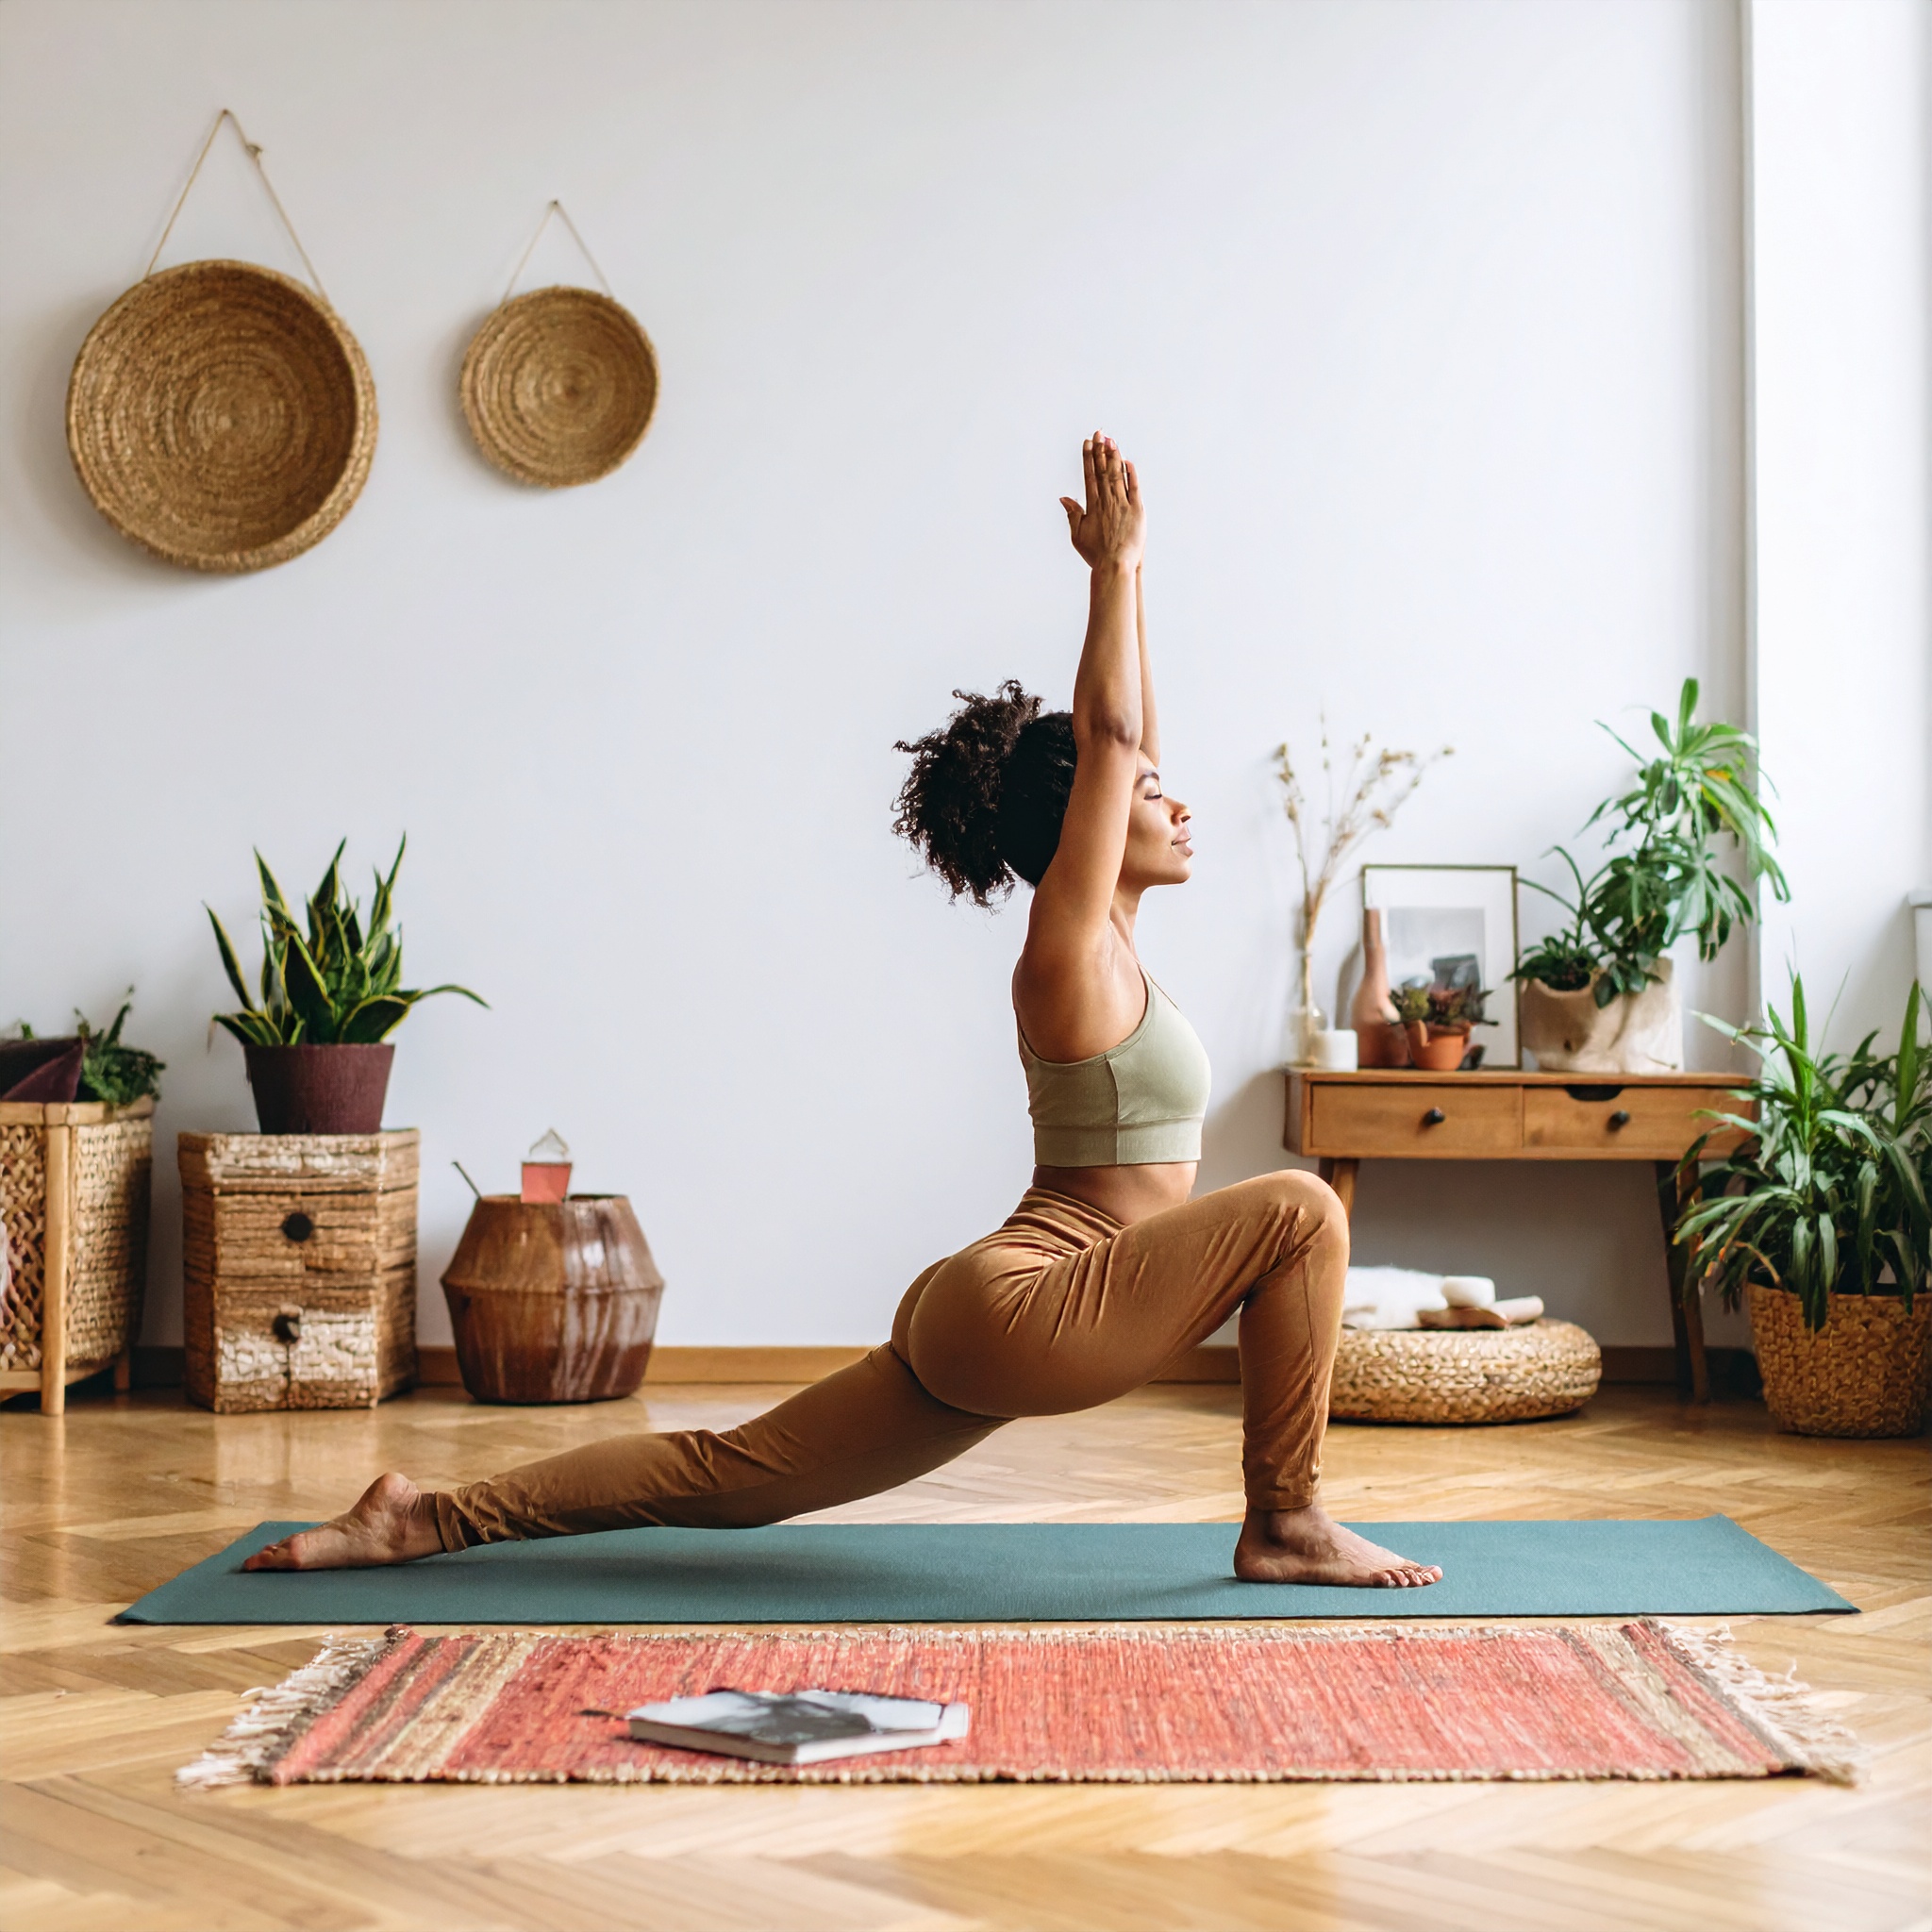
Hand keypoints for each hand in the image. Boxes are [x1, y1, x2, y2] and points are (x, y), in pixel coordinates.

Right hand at [1060, 433, 1144, 570]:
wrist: (1115, 566)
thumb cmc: (1096, 554)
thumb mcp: (1078, 535)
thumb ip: (1072, 514)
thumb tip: (1064, 497)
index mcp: (1092, 506)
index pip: (1090, 475)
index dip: (1088, 457)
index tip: (1087, 443)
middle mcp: (1107, 501)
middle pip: (1103, 470)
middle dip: (1100, 450)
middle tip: (1100, 433)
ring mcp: (1123, 504)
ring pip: (1117, 474)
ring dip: (1114, 456)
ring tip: (1111, 441)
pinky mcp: (1137, 510)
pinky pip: (1134, 487)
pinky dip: (1131, 473)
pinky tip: (1127, 461)